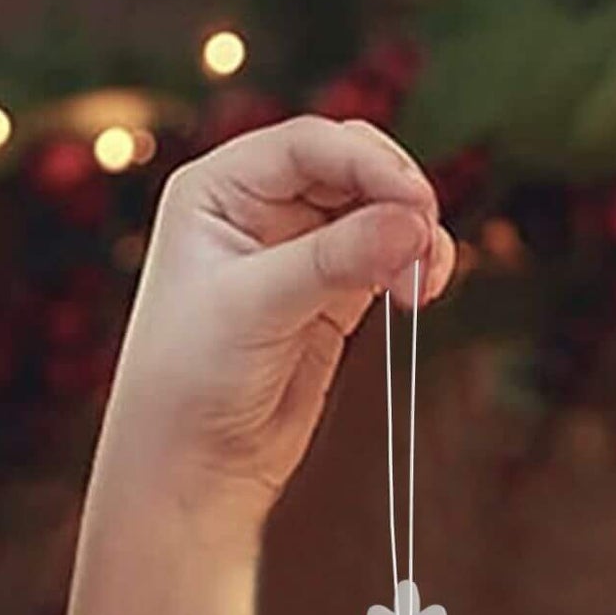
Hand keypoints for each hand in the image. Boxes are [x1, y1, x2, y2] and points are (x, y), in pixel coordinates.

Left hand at [97, 115, 458, 523]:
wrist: (190, 468)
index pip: (307, 146)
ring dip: (411, 233)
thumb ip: (333, 260)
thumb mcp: (255, 308)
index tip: (415, 203)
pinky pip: (383, 258)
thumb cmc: (189, 382)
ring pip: (375, 212)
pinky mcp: (329, 296)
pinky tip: (420, 290)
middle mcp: (256, 209)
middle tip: (425, 236)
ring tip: (425, 278)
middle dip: (395, 195)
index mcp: (217, 188)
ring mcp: (296, 251)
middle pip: (350, 167)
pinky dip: (411, 265)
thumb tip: (412, 223)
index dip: (368, 163)